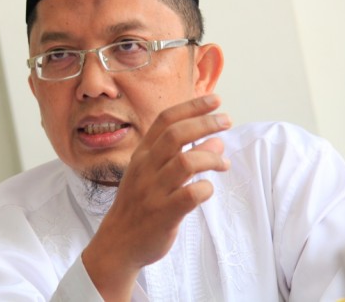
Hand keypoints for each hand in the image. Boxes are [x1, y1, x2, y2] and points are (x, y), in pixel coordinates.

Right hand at [81, 94, 230, 300]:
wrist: (117, 243)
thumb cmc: (139, 205)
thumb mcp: (151, 174)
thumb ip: (180, 156)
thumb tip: (217, 141)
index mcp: (141, 155)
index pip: (165, 120)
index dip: (191, 107)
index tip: (214, 100)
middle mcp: (145, 168)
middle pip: (176, 135)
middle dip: (205, 123)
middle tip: (226, 121)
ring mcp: (152, 191)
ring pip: (185, 162)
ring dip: (211, 158)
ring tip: (224, 163)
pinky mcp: (163, 214)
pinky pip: (190, 194)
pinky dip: (205, 188)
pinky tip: (208, 189)